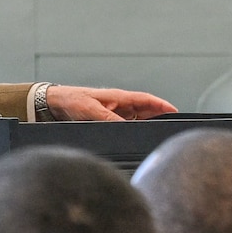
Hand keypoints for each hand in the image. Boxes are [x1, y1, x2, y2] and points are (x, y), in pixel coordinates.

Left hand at [46, 86, 178, 121]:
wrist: (56, 103)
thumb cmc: (73, 100)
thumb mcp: (92, 110)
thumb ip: (110, 119)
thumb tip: (126, 128)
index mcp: (119, 97)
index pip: (146, 99)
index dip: (162, 105)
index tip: (175, 110)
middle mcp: (120, 104)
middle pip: (146, 109)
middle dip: (159, 115)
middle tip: (172, 124)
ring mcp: (115, 111)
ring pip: (137, 118)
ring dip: (148, 123)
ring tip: (158, 131)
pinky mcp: (108, 118)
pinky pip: (127, 124)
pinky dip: (134, 129)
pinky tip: (137, 135)